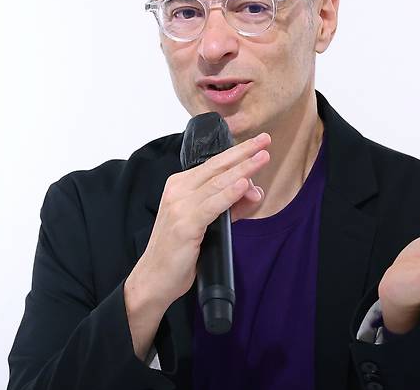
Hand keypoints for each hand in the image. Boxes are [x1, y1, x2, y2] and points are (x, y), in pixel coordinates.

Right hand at [126, 132, 270, 310]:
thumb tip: (255, 190)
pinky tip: (244, 184)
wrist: (154, 279)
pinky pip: (212, 205)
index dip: (237, 152)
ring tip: (262, 158)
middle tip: (265, 140)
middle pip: (217, 167)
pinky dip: (230, 194)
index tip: (258, 143)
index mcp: (180, 186)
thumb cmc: (179, 251)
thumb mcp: (208, 223)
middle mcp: (178, 191)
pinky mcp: (185, 224)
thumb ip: (231, 206)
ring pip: (217, 182)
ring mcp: (180, 206)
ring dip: (243, 169)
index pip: (214, 164)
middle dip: (243, 153)